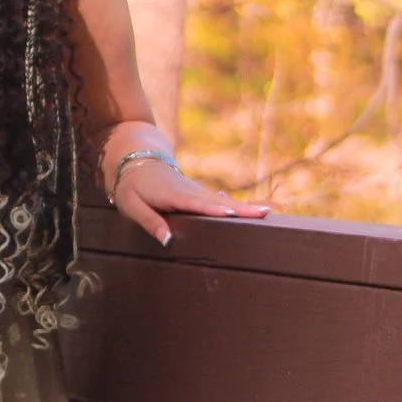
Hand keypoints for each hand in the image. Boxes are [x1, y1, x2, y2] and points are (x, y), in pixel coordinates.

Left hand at [111, 161, 270, 246]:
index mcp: (173, 195)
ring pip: (225, 200)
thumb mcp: (132, 206)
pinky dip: (240, 205)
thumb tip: (168, 240)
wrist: (137, 161)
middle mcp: (190, 191)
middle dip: (241, 208)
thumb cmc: (132, 188)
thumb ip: (150, 222)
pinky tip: (256, 209)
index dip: (213, 209)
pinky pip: (222, 200)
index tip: (231, 213)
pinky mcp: (200, 194)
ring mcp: (198, 191)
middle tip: (265, 213)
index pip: (195, 203)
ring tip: (269, 212)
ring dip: (246, 206)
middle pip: (219, 202)